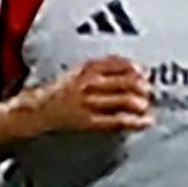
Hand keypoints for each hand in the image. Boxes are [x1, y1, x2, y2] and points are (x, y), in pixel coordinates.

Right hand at [27, 55, 157, 139]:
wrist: (38, 110)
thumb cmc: (62, 90)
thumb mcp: (79, 71)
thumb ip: (102, 67)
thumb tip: (133, 68)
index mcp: (87, 68)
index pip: (120, 64)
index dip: (137, 70)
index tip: (145, 75)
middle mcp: (90, 83)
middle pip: (127, 82)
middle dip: (144, 88)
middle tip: (149, 92)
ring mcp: (90, 103)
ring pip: (126, 100)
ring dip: (142, 104)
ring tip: (147, 107)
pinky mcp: (90, 121)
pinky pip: (118, 120)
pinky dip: (136, 121)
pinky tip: (145, 122)